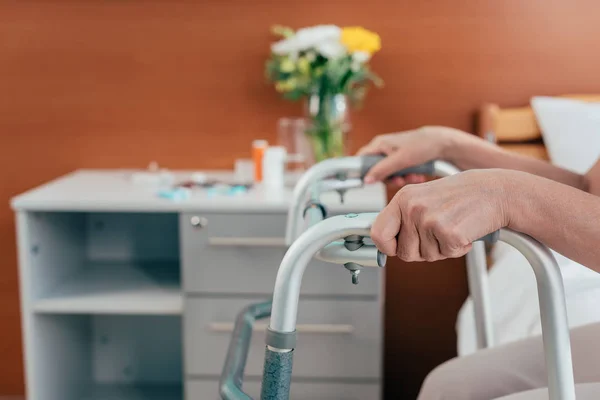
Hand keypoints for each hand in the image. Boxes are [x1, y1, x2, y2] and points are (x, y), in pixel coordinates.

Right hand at [357, 126, 468, 185]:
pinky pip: (399, 172)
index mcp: (379, 144)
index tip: (368, 181)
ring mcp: (393, 154)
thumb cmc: (422, 146)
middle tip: (400, 180)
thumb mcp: (399, 161)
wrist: (442, 144)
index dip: (362, 171)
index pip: (361, 159)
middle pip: (376, 170)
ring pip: (389, 173)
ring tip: (413, 177)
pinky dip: (407, 176)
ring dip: (401, 178)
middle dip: (390, 178)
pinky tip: (417, 175)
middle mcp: (383, 148)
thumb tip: (366, 180)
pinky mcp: (402, 159)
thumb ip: (381, 170)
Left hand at [371, 169, 510, 261]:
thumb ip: (402, 218)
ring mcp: (430, 221)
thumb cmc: (459, 196)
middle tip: (439, 232)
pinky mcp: (450, 233)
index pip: (377, 233)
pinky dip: (458, 249)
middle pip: (404, 253)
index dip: (387, 247)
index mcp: (403, 198)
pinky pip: (448, 255)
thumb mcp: (423, 198)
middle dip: (422, 250)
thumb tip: (382, 243)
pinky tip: (465, 230)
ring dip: (441, 248)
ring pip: (426, 257)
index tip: (396, 248)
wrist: (495, 191)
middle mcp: (413, 208)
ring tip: (453, 226)